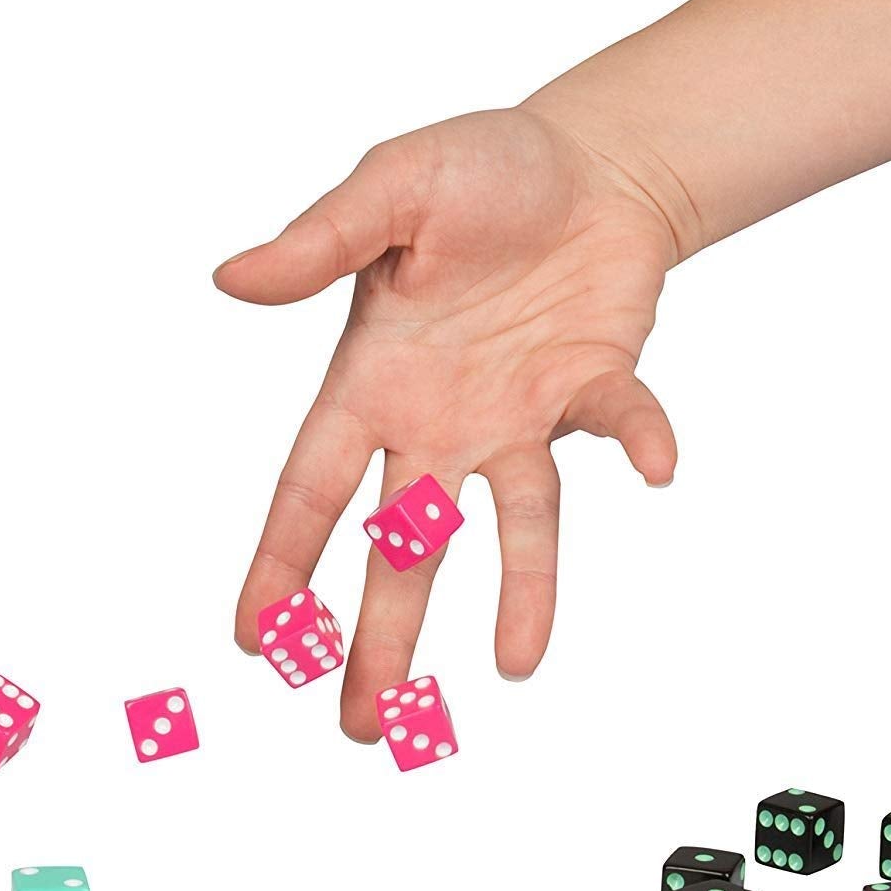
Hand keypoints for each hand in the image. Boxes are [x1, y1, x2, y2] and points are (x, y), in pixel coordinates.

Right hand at [217, 107, 679, 739]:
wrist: (583, 166)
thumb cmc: (475, 175)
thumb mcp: (389, 188)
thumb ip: (320, 239)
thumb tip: (231, 280)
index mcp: (372, 383)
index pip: (313, 490)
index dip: (283, 564)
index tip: (260, 641)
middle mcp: (439, 424)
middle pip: (405, 547)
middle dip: (382, 635)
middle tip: (365, 724)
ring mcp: (518, 421)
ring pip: (516, 524)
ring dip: (520, 595)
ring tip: (515, 671)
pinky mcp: (592, 391)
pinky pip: (617, 423)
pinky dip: (637, 440)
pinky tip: (658, 467)